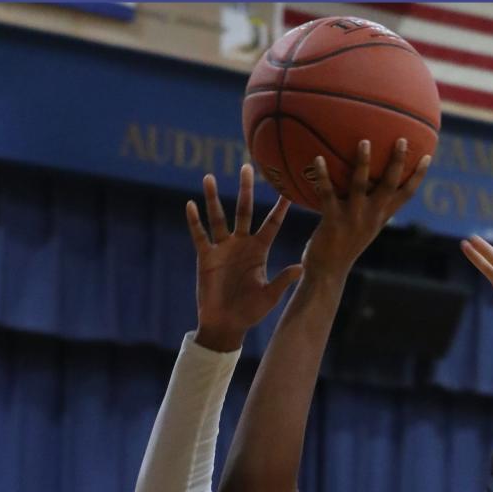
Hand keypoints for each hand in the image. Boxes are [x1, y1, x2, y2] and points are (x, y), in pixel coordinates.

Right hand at [187, 164, 303, 349]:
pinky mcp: (206, 257)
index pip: (271, 224)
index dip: (279, 208)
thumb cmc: (250, 313)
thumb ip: (283, 280)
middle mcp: (241, 244)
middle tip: (247, 166)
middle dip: (245, 190)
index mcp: (259, 250)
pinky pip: (200, 235)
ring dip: (213, 198)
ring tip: (209, 177)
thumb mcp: (269, 296)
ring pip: (218, 217)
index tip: (287, 189)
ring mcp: (223, 249)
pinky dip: (194, 221)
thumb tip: (302, 268)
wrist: (227, 324)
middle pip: (244, 210)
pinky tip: (190, 205)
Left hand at [301, 139, 430, 282]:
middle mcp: (371, 216)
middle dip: (397, 162)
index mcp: (380, 217)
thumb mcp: (361, 226)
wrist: (327, 272)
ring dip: (363, 163)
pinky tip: (317, 158)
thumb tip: (366, 180)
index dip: (418, 177)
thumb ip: (367, 207)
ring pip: (360, 186)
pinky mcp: (332, 221)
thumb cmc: (342, 246)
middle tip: (402, 139)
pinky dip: (323, 176)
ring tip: (364, 141)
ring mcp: (353, 218)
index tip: (428, 156)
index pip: (405, 195)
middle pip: (390, 186)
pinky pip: (327, 194)